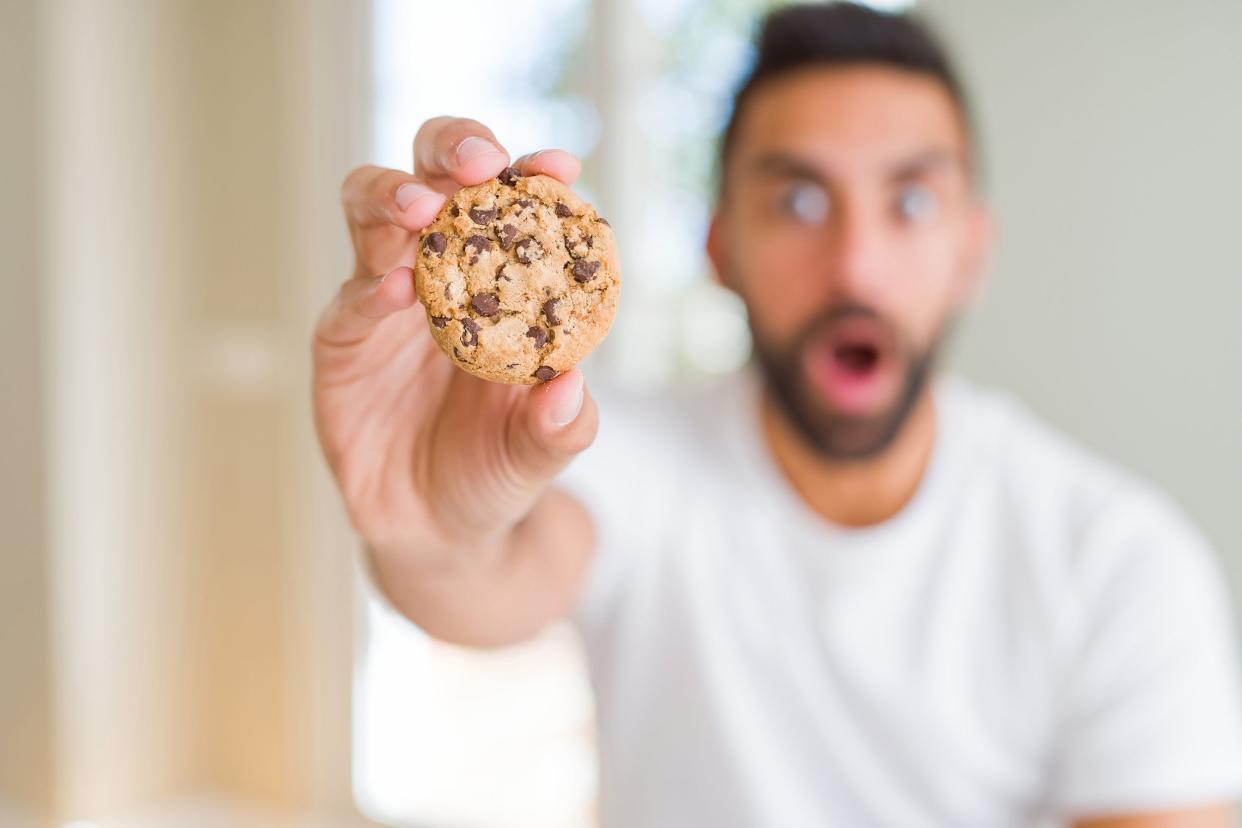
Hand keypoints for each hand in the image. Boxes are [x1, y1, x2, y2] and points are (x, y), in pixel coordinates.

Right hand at [313, 117, 598, 564]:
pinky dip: (371, 288)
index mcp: (499, 278)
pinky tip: (397, 290)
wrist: (437, 528)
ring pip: (371, 212)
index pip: (512, 206)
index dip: (533, 176)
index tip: (561, 166)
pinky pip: (350, 300)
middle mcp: (439, 271)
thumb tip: (572, 387)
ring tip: (422, 209)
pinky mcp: (341, 341)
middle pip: (431, 176)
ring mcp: (383, 300)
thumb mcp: (540, 453)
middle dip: (451, 149)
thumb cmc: (498, 470)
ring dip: (394, 195)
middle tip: (478, 162)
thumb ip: (562, 426)